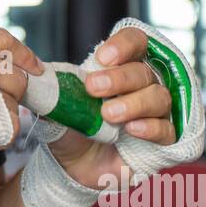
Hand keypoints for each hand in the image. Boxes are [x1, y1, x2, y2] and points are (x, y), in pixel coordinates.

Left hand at [45, 25, 173, 189]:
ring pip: (159, 97)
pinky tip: (132, 129)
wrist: (71, 164)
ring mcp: (155, 112)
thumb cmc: (70, 126)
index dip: (124, 45)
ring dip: (133, 103)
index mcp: (121, 67)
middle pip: (144, 71)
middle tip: (93, 88)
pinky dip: (150, 127)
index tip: (102, 57)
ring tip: (108, 114)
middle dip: (119, 78)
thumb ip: (54, 84)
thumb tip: (37, 70)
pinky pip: (168, 129)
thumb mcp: (56, 102)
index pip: (136, 42)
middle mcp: (143, 85)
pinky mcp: (162, 140)